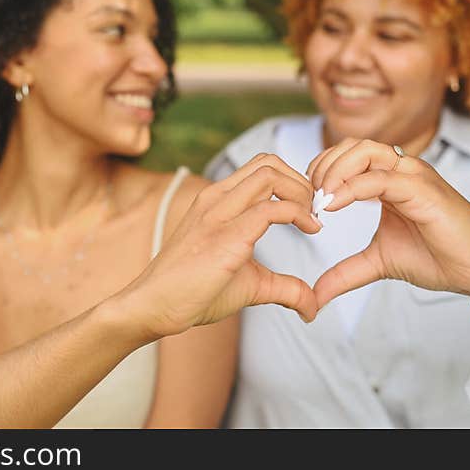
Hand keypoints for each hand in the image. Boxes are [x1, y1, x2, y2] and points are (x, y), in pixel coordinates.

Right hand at [117, 154, 321, 337]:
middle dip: (302, 182)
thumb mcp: (249, 283)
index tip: (310, 211)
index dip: (294, 181)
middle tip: (316, 212)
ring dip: (302, 192)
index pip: (262, 167)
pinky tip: (310, 230)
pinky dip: (298, 214)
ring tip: (313, 220)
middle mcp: (216, 198)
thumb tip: (312, 308)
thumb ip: (283, 287)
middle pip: (269, 162)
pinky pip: (270, 209)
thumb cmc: (194, 292)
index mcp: (217, 200)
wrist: (153, 306)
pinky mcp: (225, 236)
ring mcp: (218, 213)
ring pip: (270, 174)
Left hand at [306, 138, 469, 307]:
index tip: (306, 200)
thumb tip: (316, 295)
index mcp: (389, 179)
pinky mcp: (425, 190)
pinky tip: (333, 205)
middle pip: (353, 145)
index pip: (347, 156)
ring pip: (366, 151)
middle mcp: (401, 169)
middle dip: (324, 166)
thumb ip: (346, 272)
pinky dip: (353, 187)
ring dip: (335, 171)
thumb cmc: (437, 257)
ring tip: (320, 200)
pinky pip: (383, 178)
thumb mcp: (379, 263)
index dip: (321, 171)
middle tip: (310, 198)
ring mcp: (414, 176)